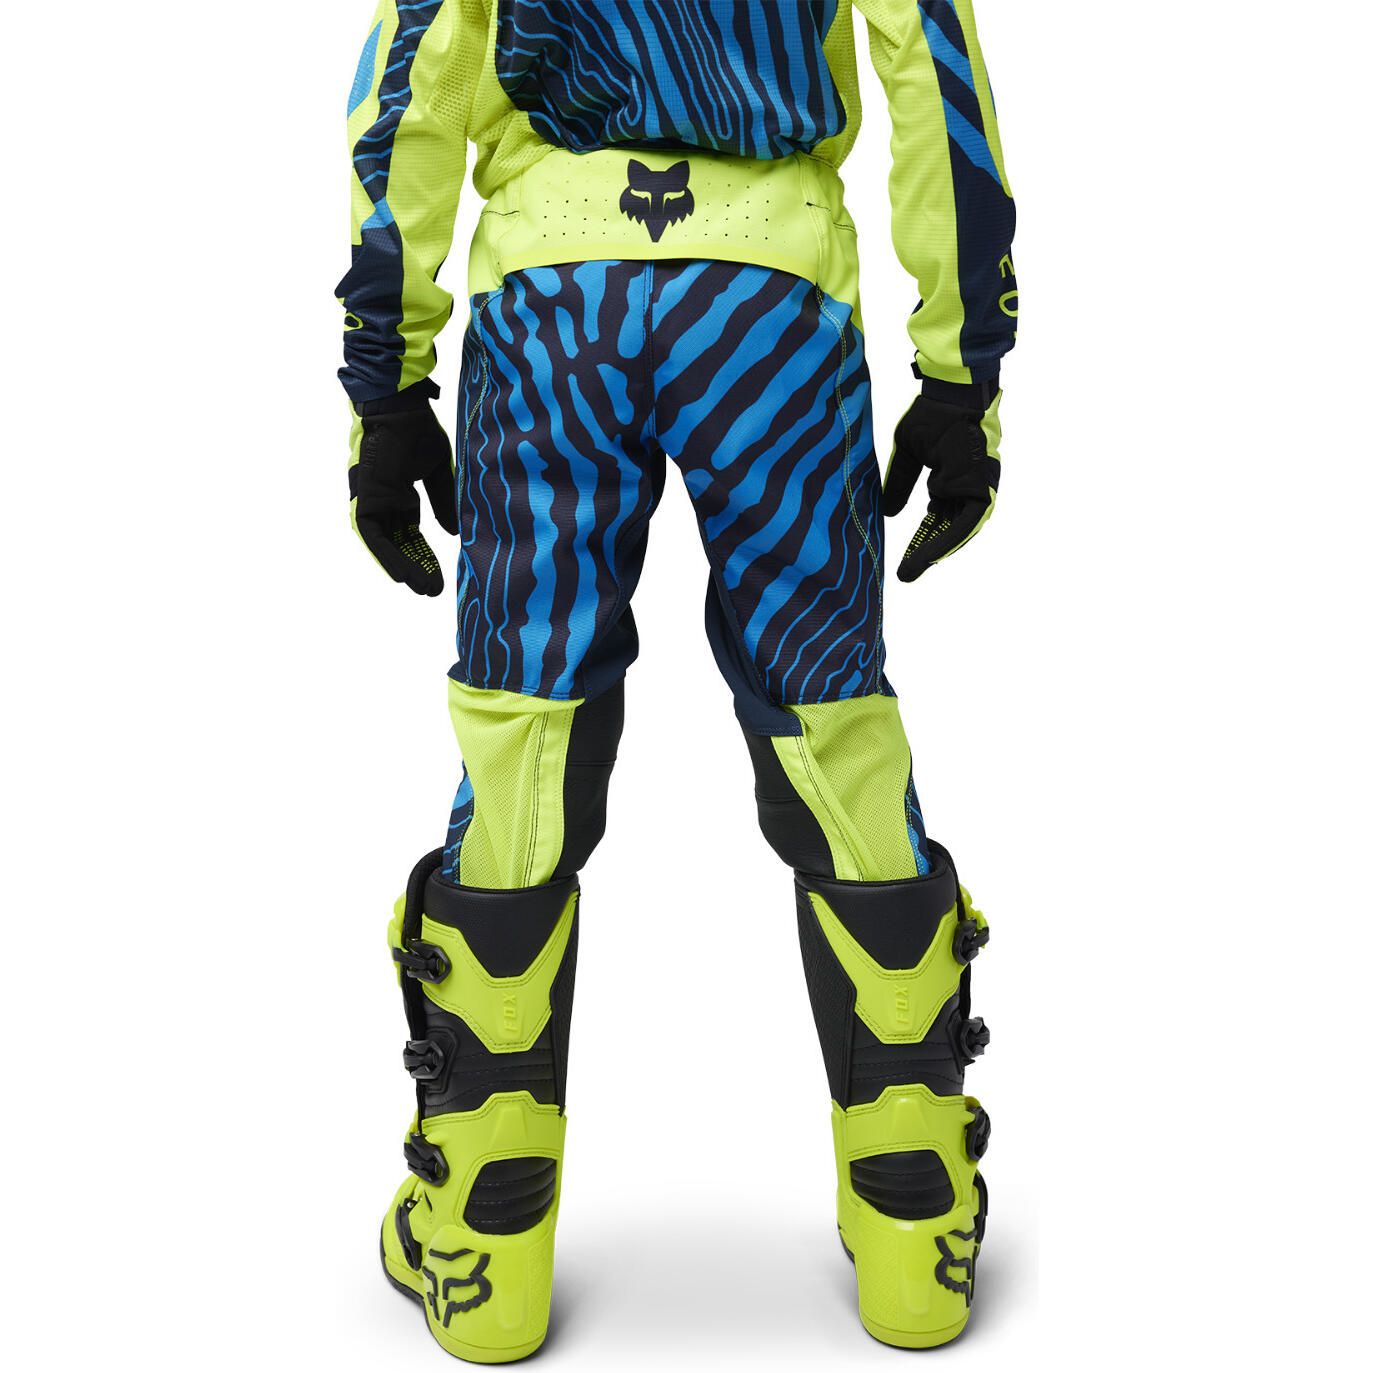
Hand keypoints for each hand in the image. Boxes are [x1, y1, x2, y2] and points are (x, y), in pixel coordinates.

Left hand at [349, 388, 457, 596]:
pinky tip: (403, 574)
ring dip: (404, 567)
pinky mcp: (365, 498)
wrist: (400, 407)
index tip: (439, 576)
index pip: (411, 532)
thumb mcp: (438, 472)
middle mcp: (383, 500)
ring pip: (386, 543)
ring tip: (423, 588)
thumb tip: (453, 533)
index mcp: (398, 492)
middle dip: (417, 566)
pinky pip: (373, 535)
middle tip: (433, 590)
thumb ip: (442, 502)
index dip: (424, 554)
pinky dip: (387, 555)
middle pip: (400, 542)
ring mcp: (372, 499)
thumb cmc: (418, 430)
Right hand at [881, 379, 1001, 583]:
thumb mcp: (908, 454)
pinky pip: (964, 523)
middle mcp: (967, 486)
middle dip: (926, 551)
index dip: (922, 538)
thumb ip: (900, 483)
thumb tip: (888, 513)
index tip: (905, 558)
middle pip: (946, 528)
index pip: (937, 516)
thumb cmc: (933, 414)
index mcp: (952, 477)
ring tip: (911, 570)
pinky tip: (927, 555)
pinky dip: (947, 540)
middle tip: (906, 574)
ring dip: (934, 552)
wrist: (954, 394)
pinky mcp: (981, 488)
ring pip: (957, 530)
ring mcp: (977, 487)